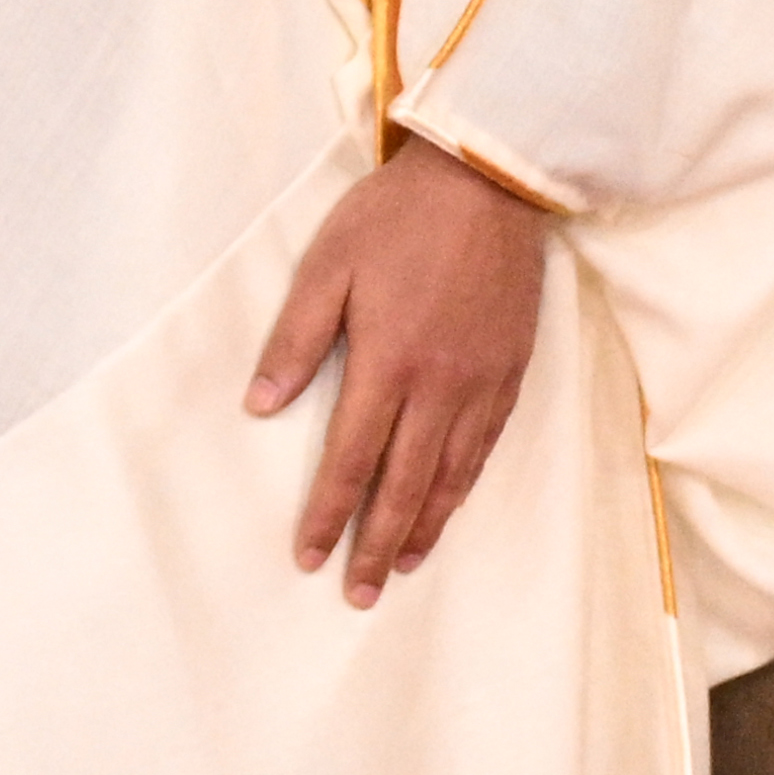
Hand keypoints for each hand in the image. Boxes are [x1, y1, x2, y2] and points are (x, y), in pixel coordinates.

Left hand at [247, 138, 550, 605]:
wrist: (490, 181)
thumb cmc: (397, 217)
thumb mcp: (328, 266)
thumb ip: (296, 340)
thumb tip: (261, 405)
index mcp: (387, 362)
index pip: (350, 459)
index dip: (328, 513)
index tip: (308, 557)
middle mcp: (439, 385)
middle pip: (404, 484)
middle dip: (376, 543)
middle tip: (355, 593)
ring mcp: (481, 382)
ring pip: (450, 475)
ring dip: (424, 528)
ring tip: (399, 568)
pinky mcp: (511, 371)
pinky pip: (485, 447)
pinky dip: (464, 488)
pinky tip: (449, 507)